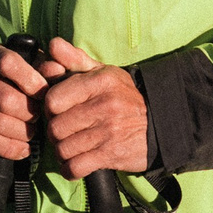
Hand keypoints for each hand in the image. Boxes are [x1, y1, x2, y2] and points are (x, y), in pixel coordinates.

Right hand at [0, 42, 60, 158]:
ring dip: (23, 131)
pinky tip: (24, 148)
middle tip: (39, 114)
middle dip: (30, 111)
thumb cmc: (14, 77)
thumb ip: (44, 66)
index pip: (6, 63)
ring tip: (32, 129)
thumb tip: (57, 70)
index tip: (43, 92)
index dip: (30, 80)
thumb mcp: (28, 64)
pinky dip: (11, 148)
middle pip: (5, 99)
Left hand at [39, 38, 150, 177]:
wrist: (161, 124)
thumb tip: (52, 44)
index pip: (53, 99)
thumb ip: (75, 59)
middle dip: (54, 133)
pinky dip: (70, 169)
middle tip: (63, 132)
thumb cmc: (124, 97)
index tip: (57, 111)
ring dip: (62, 152)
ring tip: (69, 147)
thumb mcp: (103, 73)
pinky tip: (74, 164)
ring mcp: (109, 132)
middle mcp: (105, 105)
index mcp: (100, 81)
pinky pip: (75, 167)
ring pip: (63, 148)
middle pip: (55, 127)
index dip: (50, 108)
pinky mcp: (112, 155)